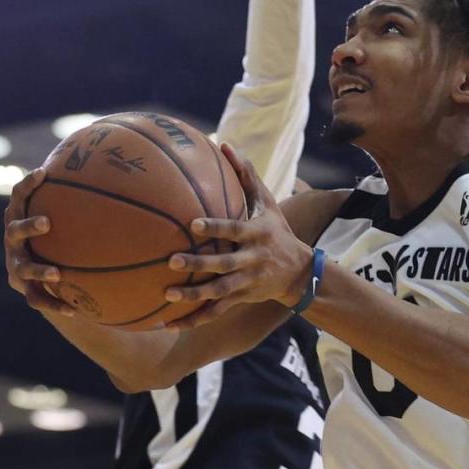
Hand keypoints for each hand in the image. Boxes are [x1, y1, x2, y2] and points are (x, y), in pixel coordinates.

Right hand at [3, 169, 73, 316]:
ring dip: (39, 270)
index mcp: (20, 216)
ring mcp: (16, 265)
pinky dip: (53, 304)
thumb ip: (81, 193)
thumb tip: (110, 162)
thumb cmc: (60, 233)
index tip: (43, 174)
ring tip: (58, 274)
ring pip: (23, 269)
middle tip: (48, 222)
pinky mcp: (24, 289)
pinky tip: (72, 311)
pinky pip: (36, 299)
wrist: (44, 271)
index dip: (27, 185)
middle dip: (29, 226)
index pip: (18, 197)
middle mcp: (13, 240)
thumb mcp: (66, 214)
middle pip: (14, 230)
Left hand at [165, 145, 312, 327]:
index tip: (193, 225)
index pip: (235, 230)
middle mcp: (252, 260)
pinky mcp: (242, 299)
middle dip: (199, 265)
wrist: (301, 273)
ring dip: (194, 296)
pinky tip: (168, 324)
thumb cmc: (277, 231)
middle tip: (172, 261)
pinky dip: (193, 319)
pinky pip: (215, 312)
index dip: (217, 228)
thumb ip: (246, 175)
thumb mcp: (268, 203)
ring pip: (219, 292)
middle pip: (223, 264)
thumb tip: (224, 144)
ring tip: (168, 295)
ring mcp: (247, 283)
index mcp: (257, 235)